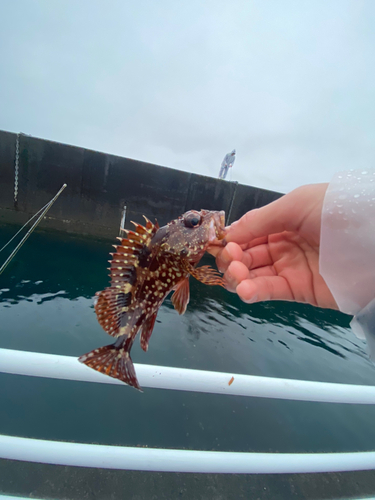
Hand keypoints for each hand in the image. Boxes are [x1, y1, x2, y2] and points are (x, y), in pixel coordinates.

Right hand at [208, 184, 337, 308]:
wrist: (374, 243)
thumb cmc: (336, 212)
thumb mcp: (297, 203)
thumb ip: (260, 219)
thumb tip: (228, 233)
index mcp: (281, 221)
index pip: (246, 232)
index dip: (229, 239)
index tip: (215, 245)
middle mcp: (282, 245)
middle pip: (245, 255)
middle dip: (231, 259)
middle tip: (230, 261)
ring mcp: (290, 268)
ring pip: (253, 275)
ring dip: (238, 276)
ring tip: (237, 276)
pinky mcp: (299, 291)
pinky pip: (270, 291)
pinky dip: (253, 292)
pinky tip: (244, 290)